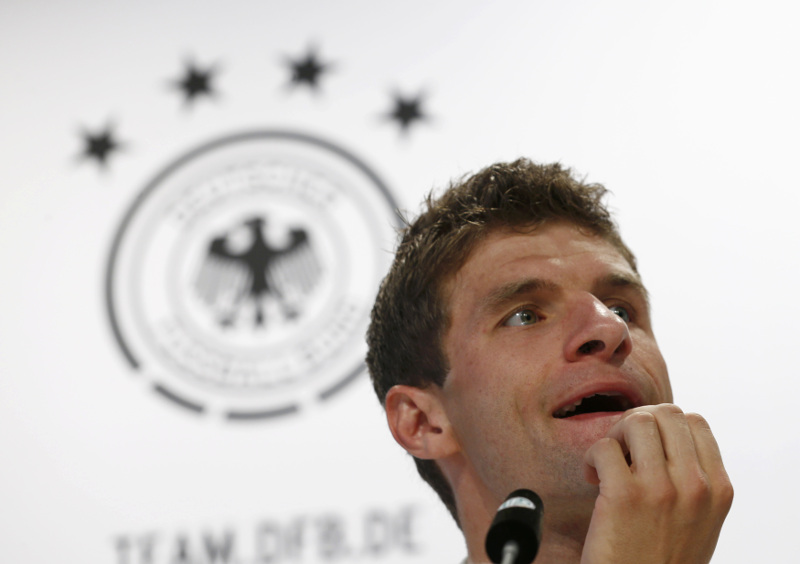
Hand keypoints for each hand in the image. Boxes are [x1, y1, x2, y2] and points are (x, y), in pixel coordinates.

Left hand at [581, 404, 732, 563]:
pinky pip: (604, 447)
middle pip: (665, 414)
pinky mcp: (624, 496)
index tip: (645, 445)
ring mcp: (660, 489)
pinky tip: (592, 478)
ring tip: (609, 462)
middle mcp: (695, 486)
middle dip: (637, 423)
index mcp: (718, 489)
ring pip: (636, 421)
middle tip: (622, 449)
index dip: (663, 425)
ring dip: (615, 435)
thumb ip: (692, 480)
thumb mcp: (697, 520)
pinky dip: (591, 456)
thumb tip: (664, 433)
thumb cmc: (660, 559)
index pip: (695, 422)